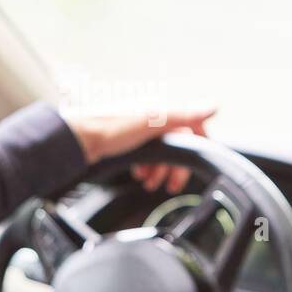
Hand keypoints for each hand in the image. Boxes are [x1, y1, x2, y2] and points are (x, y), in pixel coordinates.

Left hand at [62, 107, 215, 192]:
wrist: (77, 140)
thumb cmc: (109, 127)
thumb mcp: (152, 121)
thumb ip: (184, 115)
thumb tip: (214, 106)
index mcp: (160, 107)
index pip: (191, 122)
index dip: (199, 140)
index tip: (200, 158)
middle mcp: (151, 116)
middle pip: (176, 143)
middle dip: (174, 166)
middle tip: (172, 185)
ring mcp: (139, 129)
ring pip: (160, 153)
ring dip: (159, 170)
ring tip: (150, 182)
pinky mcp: (127, 141)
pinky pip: (145, 157)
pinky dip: (146, 168)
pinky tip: (139, 175)